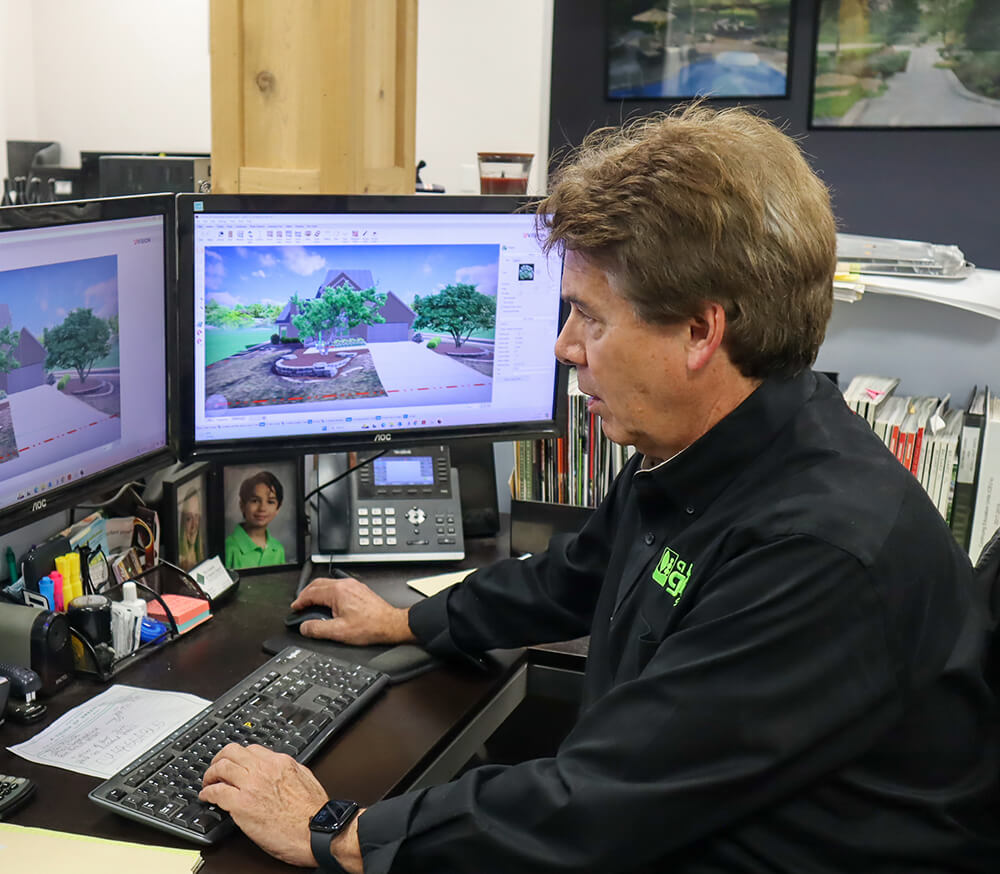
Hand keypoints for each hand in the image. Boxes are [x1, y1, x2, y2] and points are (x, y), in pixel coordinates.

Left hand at [199, 743, 327, 866]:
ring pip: (221, 768)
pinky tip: (207, 797)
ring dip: (210, 774)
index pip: (251, 749)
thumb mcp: (306, 778)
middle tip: (215, 768)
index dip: (239, 756)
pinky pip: (216, 792)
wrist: (316, 830)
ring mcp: (251, 785)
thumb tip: (280, 769)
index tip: (235, 763)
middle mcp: (264, 769)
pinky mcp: (241, 805)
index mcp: (280, 762)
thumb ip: (290, 769)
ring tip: (208, 782)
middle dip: (219, 759)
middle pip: (232, 752)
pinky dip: (207, 793)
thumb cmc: (314, 811)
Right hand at [292, 576, 415, 644]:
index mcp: (338, 592)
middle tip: (300, 604)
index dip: (300, 601)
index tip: (295, 608)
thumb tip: (304, 627)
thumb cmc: (370, 627)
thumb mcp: (339, 632)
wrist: (390, 624)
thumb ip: (317, 629)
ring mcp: (353, 585)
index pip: (311, 593)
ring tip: (311, 603)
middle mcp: (345, 585)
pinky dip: (328, 592)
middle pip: (318, 584)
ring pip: (328, 583)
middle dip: (306, 594)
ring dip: (316, 592)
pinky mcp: (359, 589)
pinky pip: (338, 585)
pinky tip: (328, 601)